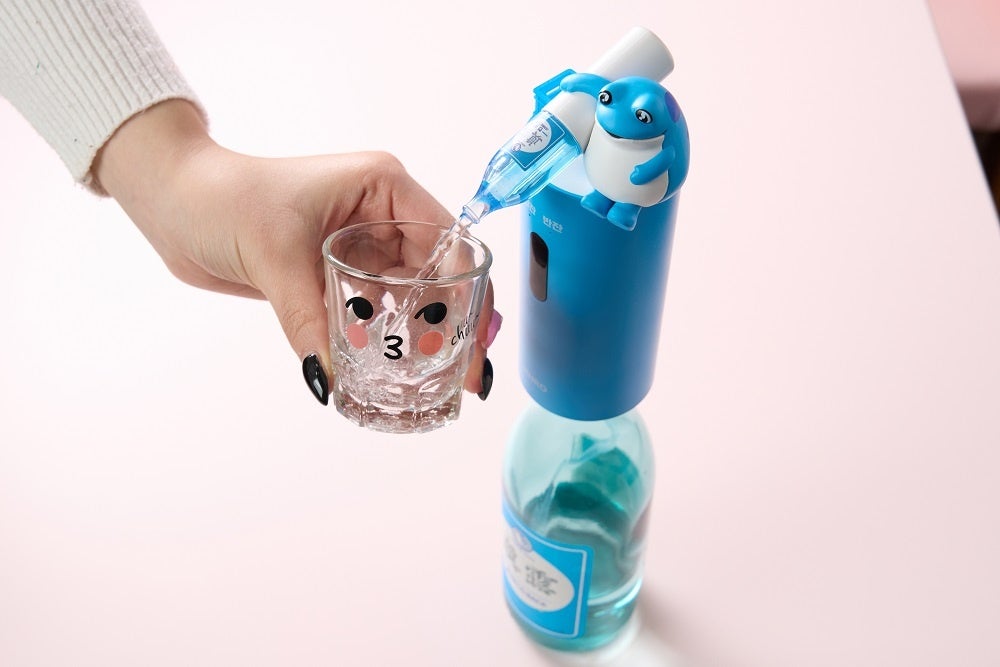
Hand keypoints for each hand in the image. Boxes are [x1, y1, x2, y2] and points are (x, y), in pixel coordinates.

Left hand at [94, 99, 497, 402]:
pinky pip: (372, 310)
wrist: (172, 202)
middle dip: (451, 323)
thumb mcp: (274, 255)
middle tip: (464, 374)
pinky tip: (388, 367)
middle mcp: (380, 215)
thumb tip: (330, 380)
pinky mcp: (335, 272)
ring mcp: (360, 244)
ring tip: (432, 379)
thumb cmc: (222, 198)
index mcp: (383, 188)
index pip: (449, 243)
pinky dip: (380, 338)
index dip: (469, 293)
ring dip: (416, 334)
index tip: (476, 341)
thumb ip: (308, 318)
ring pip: (407, 296)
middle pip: (438, 274)